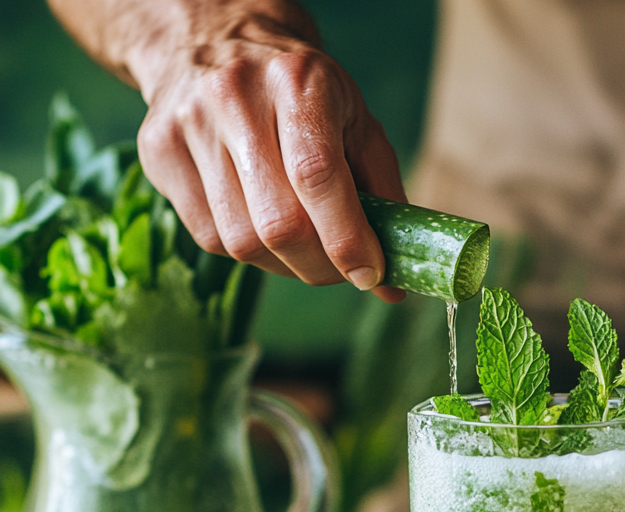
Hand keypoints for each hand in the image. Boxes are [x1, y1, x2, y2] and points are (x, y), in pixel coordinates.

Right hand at [129, 3, 405, 298]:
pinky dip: (248, 252)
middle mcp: (234, 98)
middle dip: (320, 266)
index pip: (317, 177)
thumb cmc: (301, 92)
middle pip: (279, 224)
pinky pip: (209, 238)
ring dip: (285, 265)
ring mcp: (187, 125)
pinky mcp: (157, 153)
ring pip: (243, 242)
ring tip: (306, 248)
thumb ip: (384, 197)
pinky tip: (263, 229)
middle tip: (343, 270)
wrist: (214, 39)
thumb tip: (393, 285)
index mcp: (297, 82)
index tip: (371, 273)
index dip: (346, 239)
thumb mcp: (356, 121)